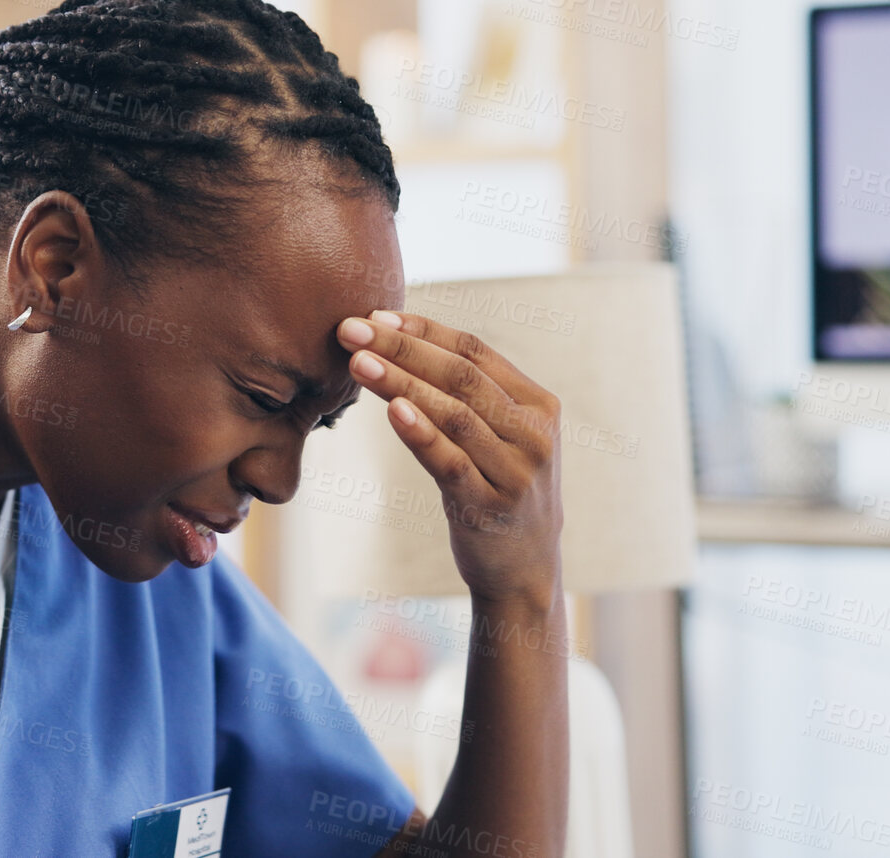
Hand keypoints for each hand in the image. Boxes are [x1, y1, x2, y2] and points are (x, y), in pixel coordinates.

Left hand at [335, 310, 562, 608]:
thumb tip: (398, 341)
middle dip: (402, 348)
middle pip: (461, 376)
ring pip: (454, 414)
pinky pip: (450, 463)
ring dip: (401, 383)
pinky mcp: (491, 508)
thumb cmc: (499, 490)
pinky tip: (392, 410)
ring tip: (358, 363)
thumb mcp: (500, 438)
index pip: (475, 351)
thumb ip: (469, 396)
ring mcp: (517, 472)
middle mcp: (534, 433)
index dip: (423, 330)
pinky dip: (421, 433)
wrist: (525, 572)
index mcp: (538, 404)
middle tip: (350, 330)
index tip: (375, 316)